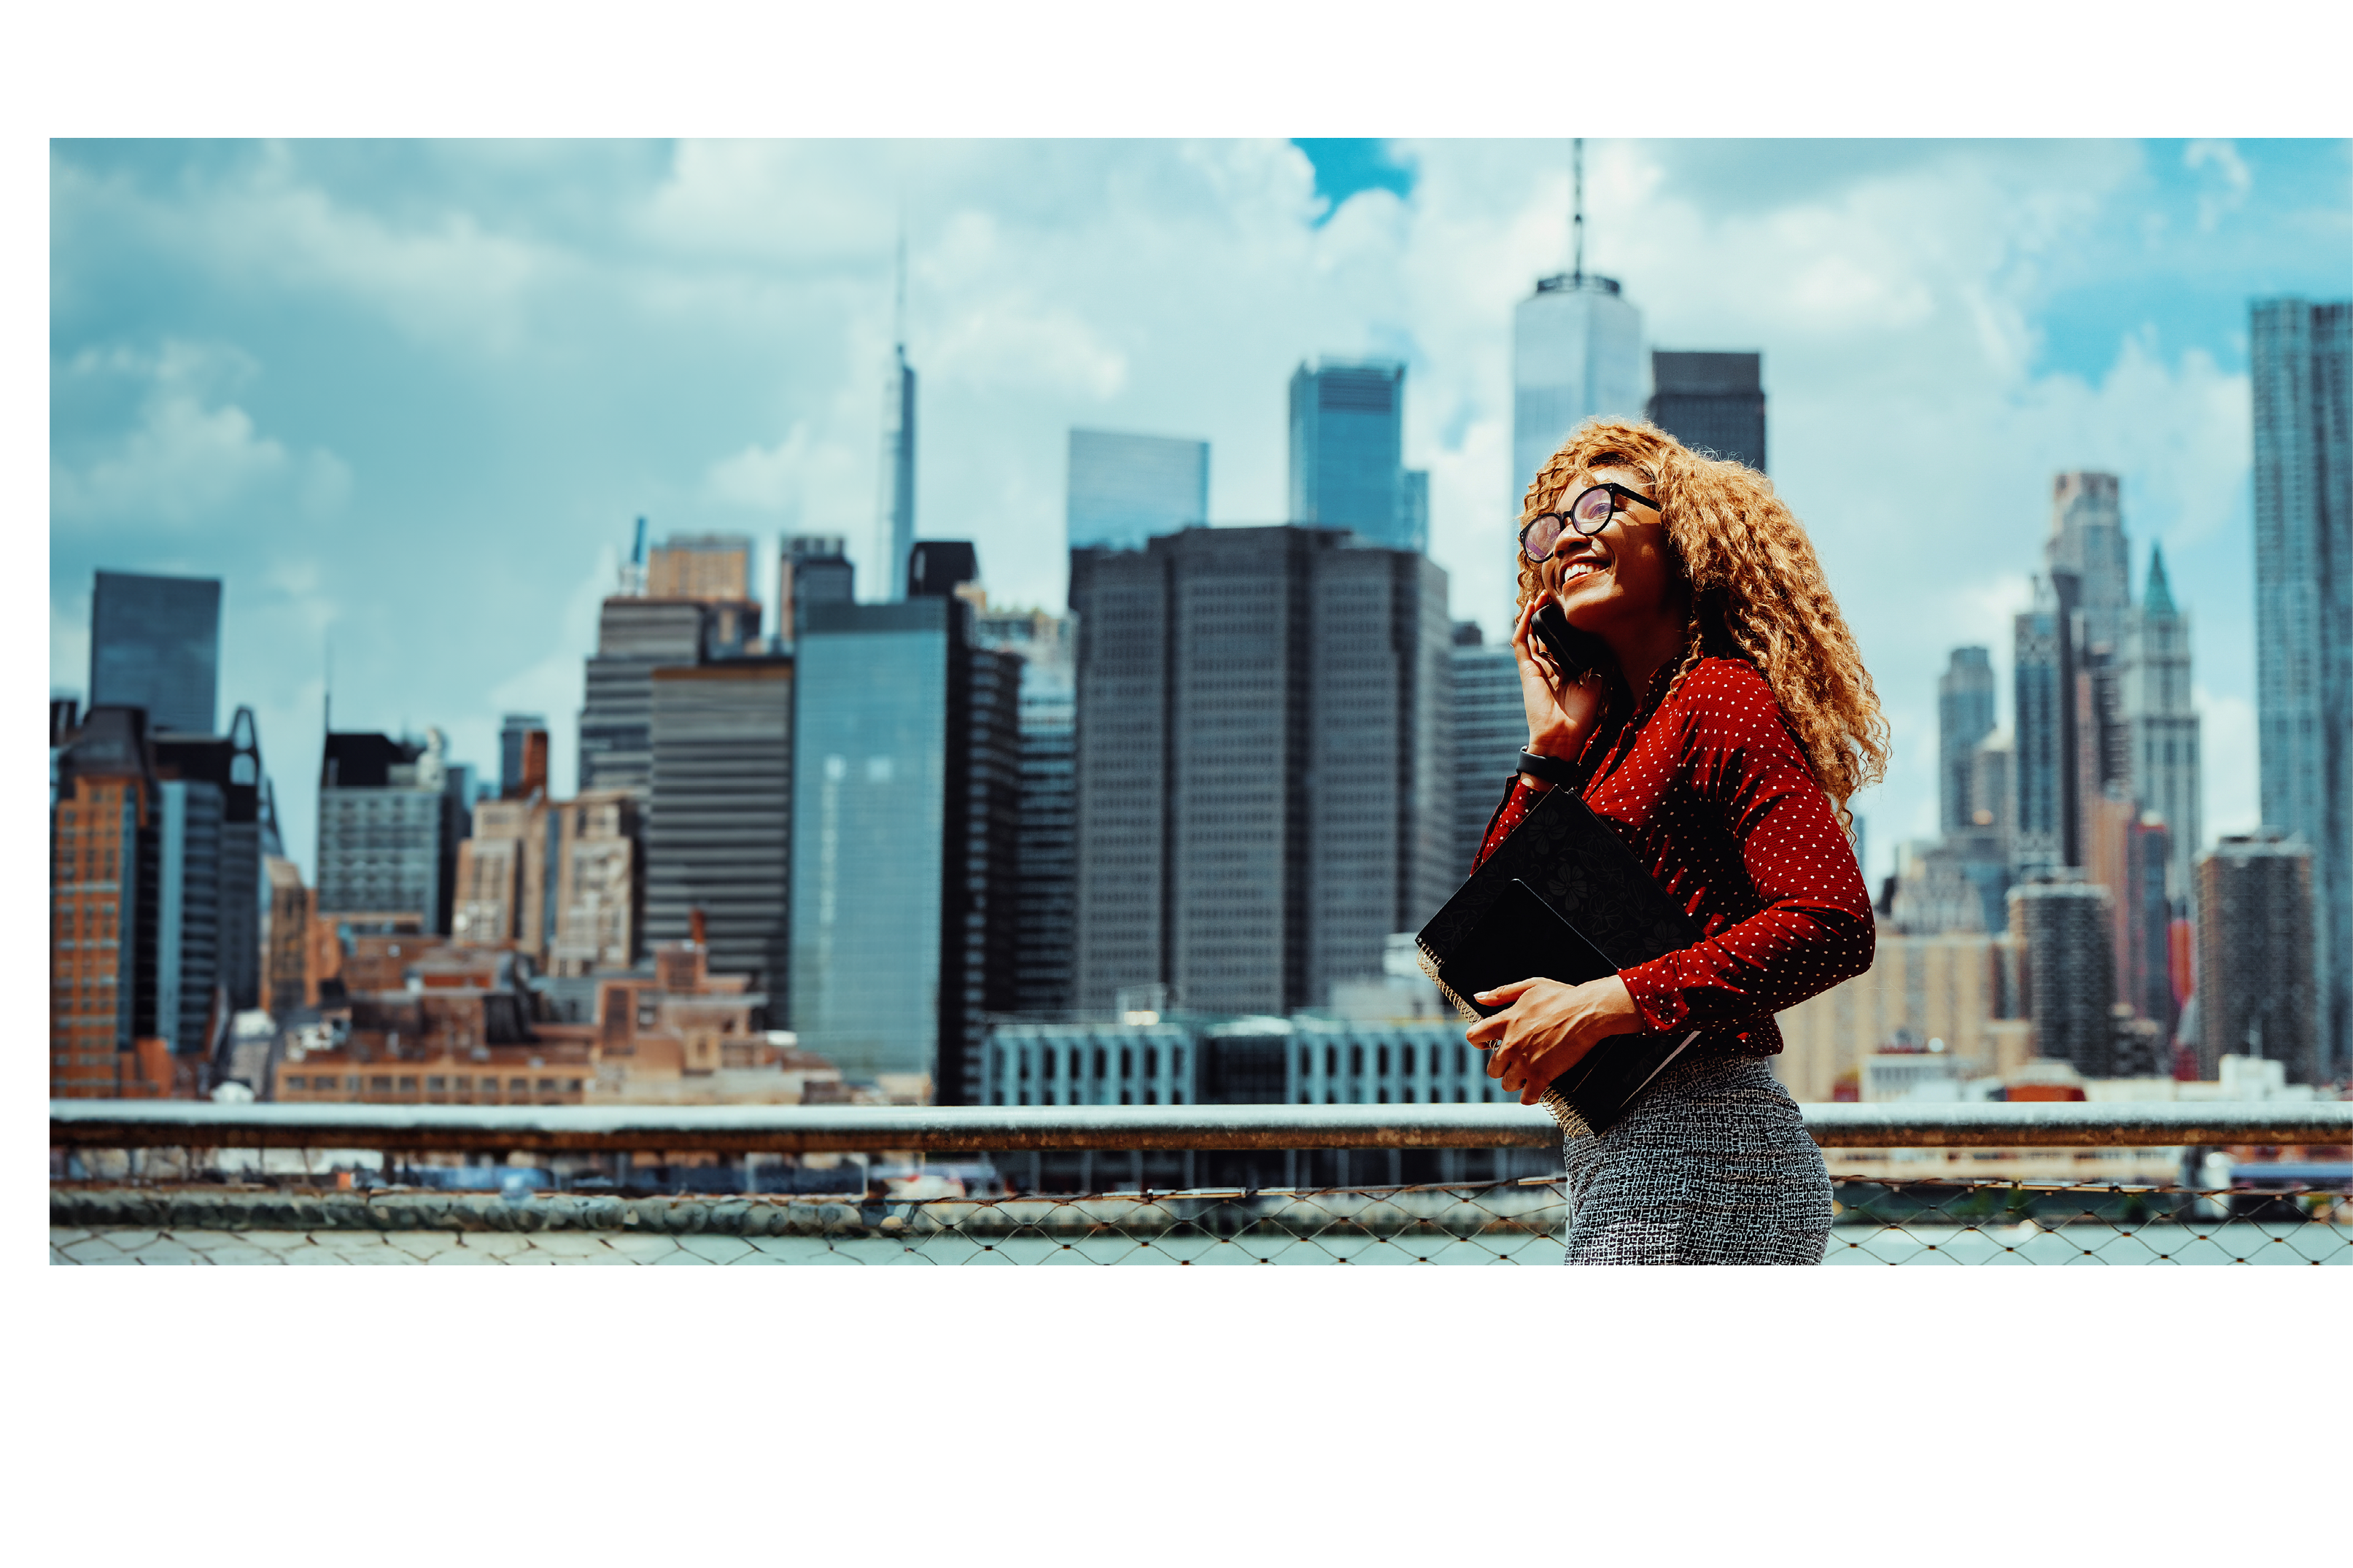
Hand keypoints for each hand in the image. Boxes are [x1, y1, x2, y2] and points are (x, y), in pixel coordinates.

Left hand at [1464, 974, 1642, 1105]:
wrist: (1588, 1012)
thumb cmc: (1562, 997)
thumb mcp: (1530, 986)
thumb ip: (1501, 993)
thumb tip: (1479, 998)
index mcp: (1505, 1022)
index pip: (1474, 1037)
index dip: (1479, 1042)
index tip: (1487, 1044)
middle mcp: (1510, 1045)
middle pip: (1492, 1068)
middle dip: (1502, 1067)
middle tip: (1515, 1062)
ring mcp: (1524, 1062)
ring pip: (1507, 1084)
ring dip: (1516, 1081)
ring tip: (1527, 1075)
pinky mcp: (1542, 1076)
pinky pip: (1527, 1097)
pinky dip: (1530, 1096)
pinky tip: (1534, 1092)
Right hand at [1512, 597, 1605, 764]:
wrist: (1562, 736)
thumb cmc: (1578, 718)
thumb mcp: (1594, 687)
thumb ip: (1598, 667)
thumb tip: (1606, 648)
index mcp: (1562, 674)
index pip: (1560, 645)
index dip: (1563, 629)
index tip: (1570, 613)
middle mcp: (1547, 669)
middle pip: (1544, 637)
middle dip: (1547, 617)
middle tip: (1553, 598)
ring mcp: (1535, 669)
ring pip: (1530, 636)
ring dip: (1534, 616)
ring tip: (1541, 597)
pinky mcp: (1526, 670)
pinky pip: (1521, 643)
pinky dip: (1524, 624)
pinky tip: (1531, 608)